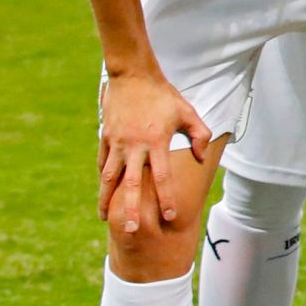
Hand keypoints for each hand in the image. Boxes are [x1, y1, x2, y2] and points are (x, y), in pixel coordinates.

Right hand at [97, 69, 212, 232]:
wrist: (132, 76)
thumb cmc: (163, 95)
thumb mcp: (187, 111)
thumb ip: (198, 134)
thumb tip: (201, 156)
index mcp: (156, 142)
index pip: (163, 177)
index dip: (167, 198)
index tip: (171, 216)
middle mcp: (134, 146)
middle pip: (131, 184)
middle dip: (131, 209)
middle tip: (132, 230)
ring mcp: (117, 143)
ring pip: (109, 177)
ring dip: (107, 199)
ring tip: (105, 218)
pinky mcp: (105, 137)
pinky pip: (103, 162)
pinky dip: (104, 178)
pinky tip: (103, 192)